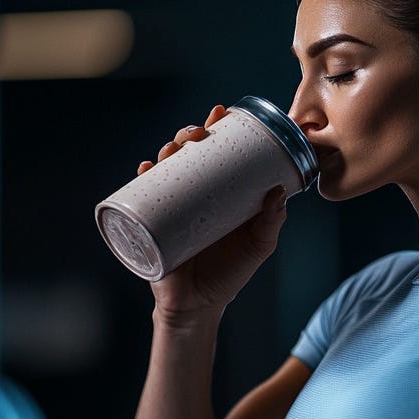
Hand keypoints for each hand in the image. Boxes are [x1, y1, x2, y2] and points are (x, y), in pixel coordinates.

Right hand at [137, 104, 288, 314]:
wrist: (199, 307)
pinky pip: (140, 197)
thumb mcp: (258, 246)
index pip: (217, 154)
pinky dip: (141, 179)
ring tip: (173, 149)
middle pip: (187, 155)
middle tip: (198, 135)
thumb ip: (271, 222)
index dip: (217, 128)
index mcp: (219, 194)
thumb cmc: (229, 275)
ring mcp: (170, 208)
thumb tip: (278, 191)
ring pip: (164, 170)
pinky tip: (145, 169)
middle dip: (189, 135)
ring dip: (165, 152)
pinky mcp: (151, 225)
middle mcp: (194, 196)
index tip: (221, 112)